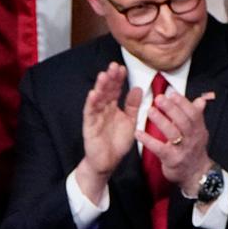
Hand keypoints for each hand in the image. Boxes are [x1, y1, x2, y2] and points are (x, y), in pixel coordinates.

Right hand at [72, 63, 144, 202]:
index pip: (115, 89)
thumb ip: (132, 106)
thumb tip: (138, 88)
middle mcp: (103, 109)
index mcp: (113, 107)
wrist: (108, 162)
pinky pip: (90, 113)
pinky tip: (93, 94)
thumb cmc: (117, 143)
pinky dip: (91, 103)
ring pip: (97, 99)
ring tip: (103, 75)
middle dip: (109, 78)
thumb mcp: (130, 122)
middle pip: (106, 91)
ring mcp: (95, 117)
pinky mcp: (89, 126)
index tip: (122, 68)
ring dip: (100, 87)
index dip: (118, 79)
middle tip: (113, 66)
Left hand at [139, 90, 216, 193]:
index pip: (193, 113)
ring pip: (173, 133)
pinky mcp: (172, 160)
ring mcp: (183, 150)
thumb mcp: (198, 132)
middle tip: (159, 98)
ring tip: (150, 111)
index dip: (183, 103)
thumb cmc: (193, 151)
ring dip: (161, 121)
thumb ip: (196, 115)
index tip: (172, 93)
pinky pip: (160, 149)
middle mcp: (192, 138)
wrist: (196, 175)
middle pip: (183, 121)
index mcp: (198, 129)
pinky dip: (149, 141)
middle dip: (171, 108)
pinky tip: (139, 133)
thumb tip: (200, 100)